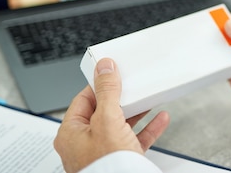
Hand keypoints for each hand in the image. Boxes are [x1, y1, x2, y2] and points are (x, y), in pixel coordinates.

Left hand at [54, 58, 169, 172]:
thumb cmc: (107, 166)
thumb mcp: (107, 120)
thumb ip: (107, 91)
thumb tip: (105, 67)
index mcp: (71, 133)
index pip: (83, 99)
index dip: (99, 84)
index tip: (113, 73)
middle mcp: (84, 144)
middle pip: (104, 111)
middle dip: (122, 98)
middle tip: (132, 85)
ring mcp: (103, 153)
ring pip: (121, 125)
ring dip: (137, 111)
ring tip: (148, 98)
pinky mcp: (121, 160)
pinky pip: (135, 139)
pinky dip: (147, 128)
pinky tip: (159, 119)